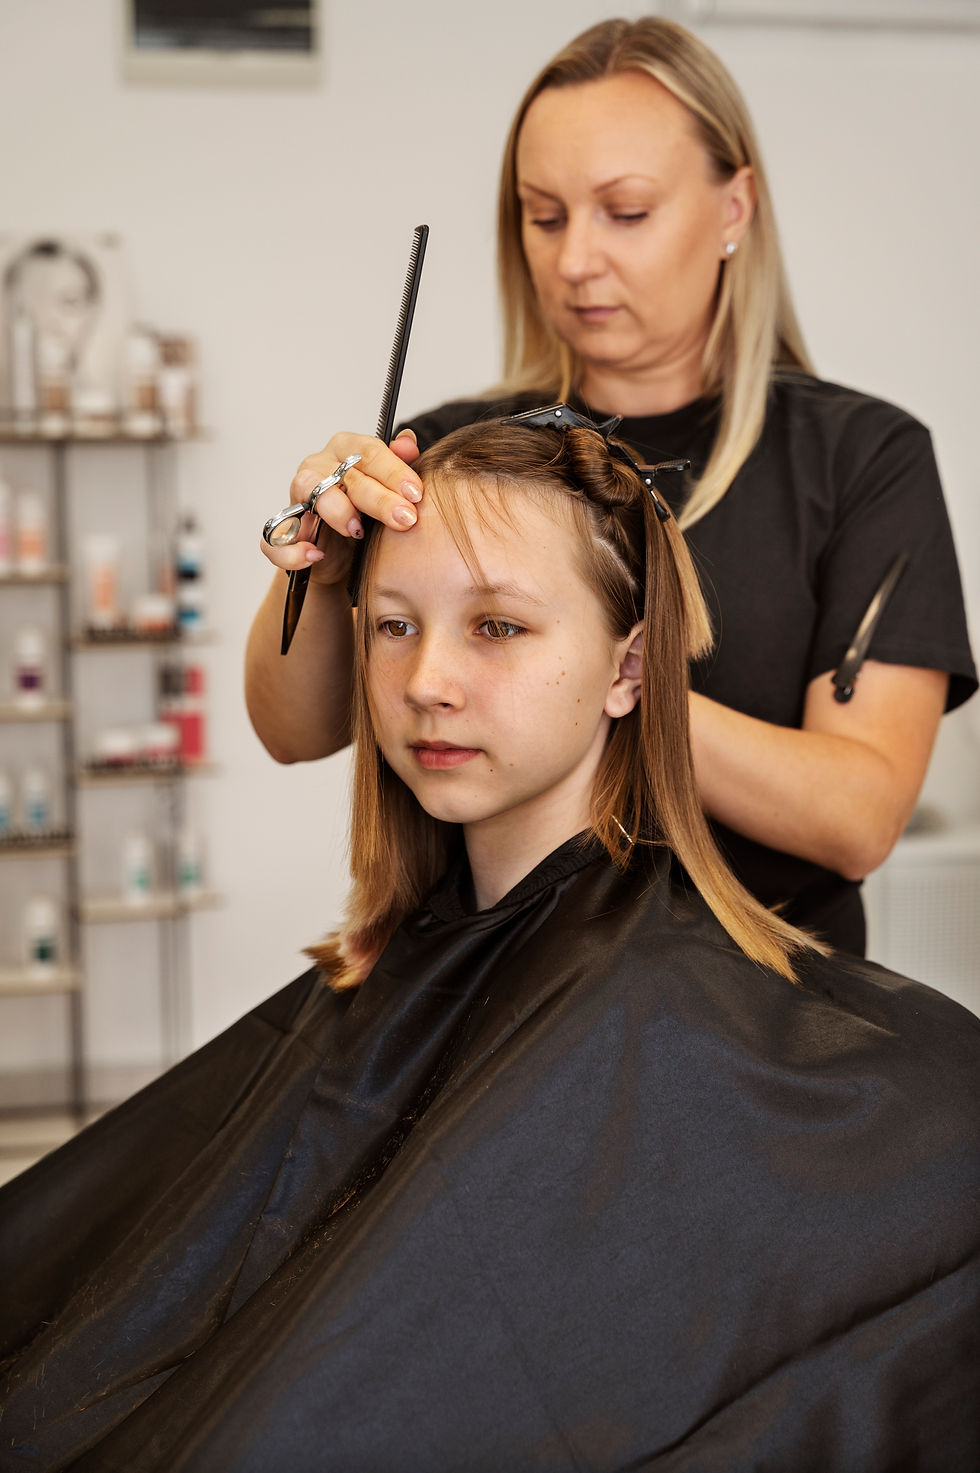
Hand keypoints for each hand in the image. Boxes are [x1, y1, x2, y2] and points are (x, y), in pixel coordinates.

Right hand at [260, 429, 422, 584]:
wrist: (345, 560)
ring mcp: (297, 496)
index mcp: (347, 450)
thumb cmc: (368, 517)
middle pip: (346, 474)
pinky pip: (277, 536)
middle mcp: (320, 467)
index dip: (394, 472)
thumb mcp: (390, 493)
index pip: (369, 451)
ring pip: (309, 490)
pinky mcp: (283, 529)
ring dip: (335, 510)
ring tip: (357, 531)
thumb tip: (409, 443)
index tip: (416, 493)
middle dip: (378, 498)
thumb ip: (400, 465)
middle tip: (405, 518)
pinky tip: (315, 555)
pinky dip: (293, 548)